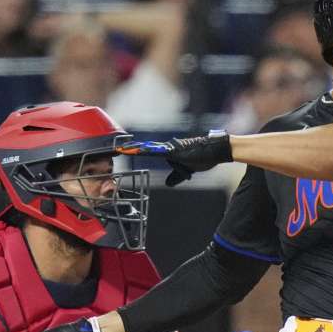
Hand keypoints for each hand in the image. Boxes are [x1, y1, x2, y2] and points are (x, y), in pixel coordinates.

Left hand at [115, 132, 232, 185]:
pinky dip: (149, 150)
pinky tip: (141, 149)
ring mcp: (172, 148)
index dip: (137, 151)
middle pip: (146, 148)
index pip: (149, 151)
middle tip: (118, 148)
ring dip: (137, 148)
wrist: (215, 151)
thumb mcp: (185, 170)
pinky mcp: (176, 150)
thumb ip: (175, 176)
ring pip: (150, 148)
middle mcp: (168, 147)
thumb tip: (169, 183)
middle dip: (132, 148)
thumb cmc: (203, 158)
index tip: (124, 151)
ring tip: (124, 149)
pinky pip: (160, 150)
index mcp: (169, 152)